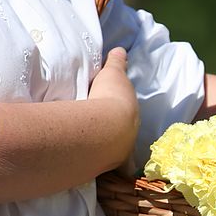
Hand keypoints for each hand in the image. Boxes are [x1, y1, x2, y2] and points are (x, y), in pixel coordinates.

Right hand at [89, 47, 138, 170]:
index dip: (119, 109)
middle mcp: (129, 134)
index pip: (127, 112)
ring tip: (87, 142)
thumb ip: (117, 62)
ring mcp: (119, 152)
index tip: (110, 109)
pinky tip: (83, 159)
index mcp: (131, 113)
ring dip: (103, 145)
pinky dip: (95, 160)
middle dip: (112, 129)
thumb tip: (120, 50)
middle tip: (97, 125)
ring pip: (112, 148)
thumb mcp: (113, 74)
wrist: (104, 128)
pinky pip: (101, 163)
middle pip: (121, 132)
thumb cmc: (110, 98)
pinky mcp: (105, 165)